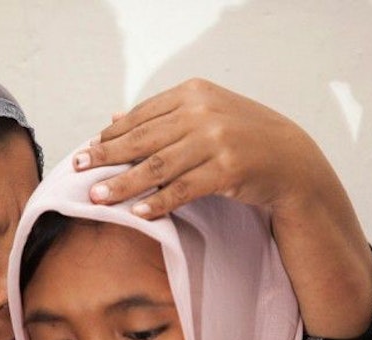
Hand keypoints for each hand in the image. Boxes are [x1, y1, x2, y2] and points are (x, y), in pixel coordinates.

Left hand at [75, 79, 371, 338]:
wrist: (293, 161)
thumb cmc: (244, 139)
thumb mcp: (205, 116)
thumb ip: (161, 117)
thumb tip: (112, 120)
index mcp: (194, 93)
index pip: (141, 116)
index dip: (111, 135)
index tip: (86, 150)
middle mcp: (203, 112)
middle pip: (143, 139)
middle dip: (106, 157)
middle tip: (78, 170)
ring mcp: (217, 140)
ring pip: (157, 166)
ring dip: (123, 184)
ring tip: (96, 196)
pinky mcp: (228, 169)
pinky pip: (183, 189)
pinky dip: (157, 203)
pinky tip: (137, 213)